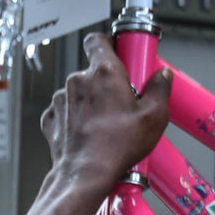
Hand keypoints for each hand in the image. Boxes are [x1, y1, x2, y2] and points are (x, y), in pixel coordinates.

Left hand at [22, 33, 171, 214]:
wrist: (85, 175)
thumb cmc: (117, 147)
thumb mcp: (154, 117)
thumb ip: (160, 90)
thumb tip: (162, 77)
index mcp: (104, 73)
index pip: (99, 39)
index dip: (110, 43)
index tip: (121, 53)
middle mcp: (78, 80)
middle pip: (94, 70)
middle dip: (108, 82)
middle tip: (124, 101)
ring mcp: (62, 99)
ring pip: (80, 91)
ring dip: (92, 101)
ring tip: (108, 124)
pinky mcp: (52, 117)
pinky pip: (67, 110)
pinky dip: (77, 118)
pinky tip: (91, 133)